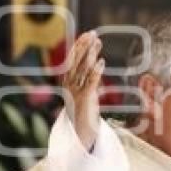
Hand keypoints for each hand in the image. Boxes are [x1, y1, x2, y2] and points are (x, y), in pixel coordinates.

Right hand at [61, 30, 104, 150]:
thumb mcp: (86, 92)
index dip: (80, 46)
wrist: (79, 137)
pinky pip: (90, 84)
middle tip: (93, 33)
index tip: (88, 34)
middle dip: (84, 46)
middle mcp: (69, 86)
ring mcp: (76, 94)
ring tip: (97, 43)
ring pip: (82, 70)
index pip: (73, 60)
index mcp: (68, 82)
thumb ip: (89, 76)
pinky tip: (102, 62)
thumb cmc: (84, 113)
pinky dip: (95, 72)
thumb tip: (95, 58)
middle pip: (76, 61)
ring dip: (90, 55)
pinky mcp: (84, 102)